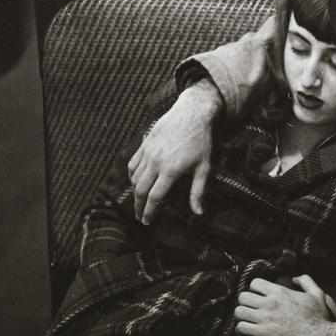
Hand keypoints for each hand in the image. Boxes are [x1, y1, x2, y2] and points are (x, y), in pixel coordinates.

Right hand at [127, 79, 222, 224]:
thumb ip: (198, 191)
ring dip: (135, 192)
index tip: (147, 222)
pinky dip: (131, 175)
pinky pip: (133, 163)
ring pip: (134, 177)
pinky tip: (135, 181)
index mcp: (170, 170)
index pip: (154, 197)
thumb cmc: (201, 141)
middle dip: (138, 206)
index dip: (149, 212)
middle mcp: (155, 162)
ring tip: (139, 202)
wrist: (192, 114)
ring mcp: (148, 152)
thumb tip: (198, 213)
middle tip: (140, 217)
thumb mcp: (204, 167)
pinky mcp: (145, 143)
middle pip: (140, 190)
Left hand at [234, 275, 335, 335]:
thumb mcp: (317, 293)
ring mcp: (264, 318)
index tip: (259, 297)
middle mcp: (269, 303)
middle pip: (243, 296)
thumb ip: (306, 281)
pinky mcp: (261, 334)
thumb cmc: (320, 318)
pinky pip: (240, 328)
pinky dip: (242, 330)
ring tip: (248, 321)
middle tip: (251, 310)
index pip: (255, 283)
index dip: (255, 290)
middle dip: (246, 303)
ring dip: (242, 316)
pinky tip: (249, 333)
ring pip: (238, 312)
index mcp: (280, 292)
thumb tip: (295, 278)